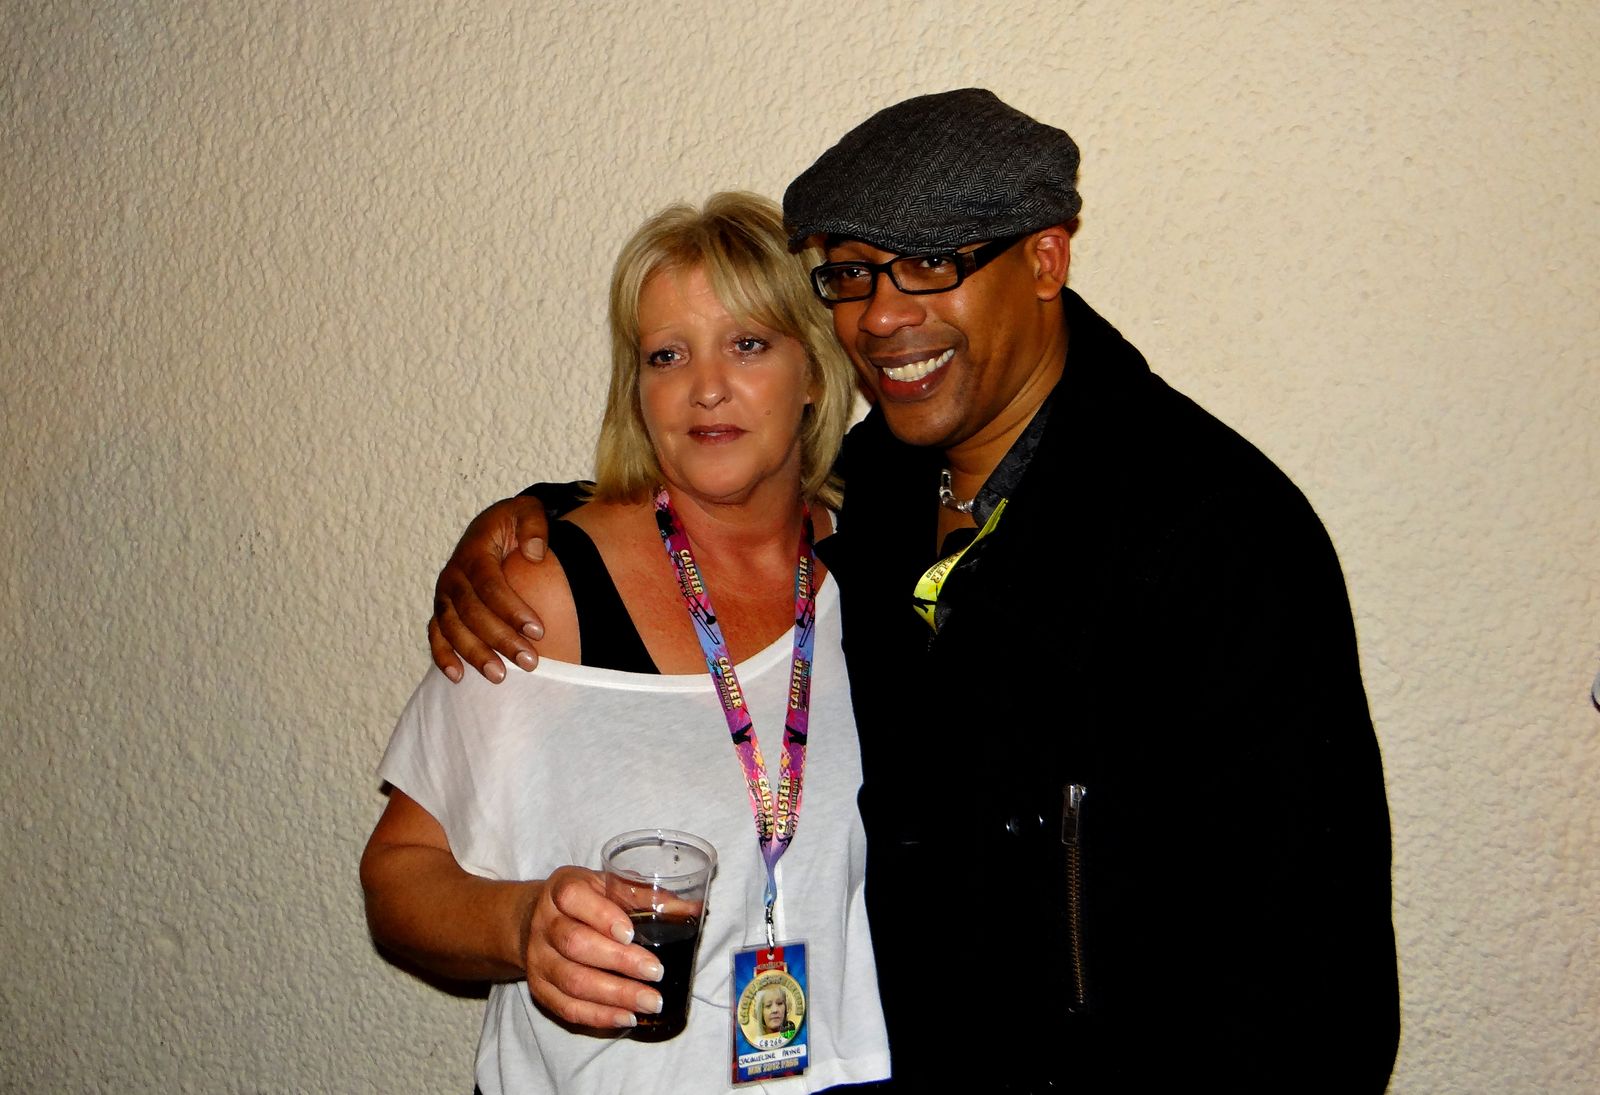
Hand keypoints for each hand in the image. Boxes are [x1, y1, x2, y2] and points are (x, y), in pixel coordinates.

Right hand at [429, 494, 550, 681]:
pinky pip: (436, 635)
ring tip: (500, 677)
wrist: (492, 529)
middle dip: (500, 639)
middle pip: (471, 612)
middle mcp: (454, 575)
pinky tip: (458, 677)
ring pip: (452, 629)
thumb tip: (535, 553)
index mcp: (474, 552)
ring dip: (474, 654)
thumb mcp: (528, 511)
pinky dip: (443, 656)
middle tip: (530, 663)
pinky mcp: (442, 610)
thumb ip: (534, 525)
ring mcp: (444, 595)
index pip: (490, 585)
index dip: (511, 609)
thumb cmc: (514, 524)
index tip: (539, 631)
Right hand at [521, 866, 665, 1028]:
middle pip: (575, 944)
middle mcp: (545, 924)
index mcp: (562, 890)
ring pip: (572, 981)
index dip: (601, 916)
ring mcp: (538, 959)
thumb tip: (692, 909)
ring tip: (650, 1002)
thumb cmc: (583, 901)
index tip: (630, 933)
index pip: (573, 898)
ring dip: (615, 996)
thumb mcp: (607, 885)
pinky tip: (626, 1017)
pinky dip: (598, 1016)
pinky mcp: (539, 988)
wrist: (531, 920)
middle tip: (656, 973)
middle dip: (619, 962)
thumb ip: (646, 896)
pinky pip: (566, 1008)